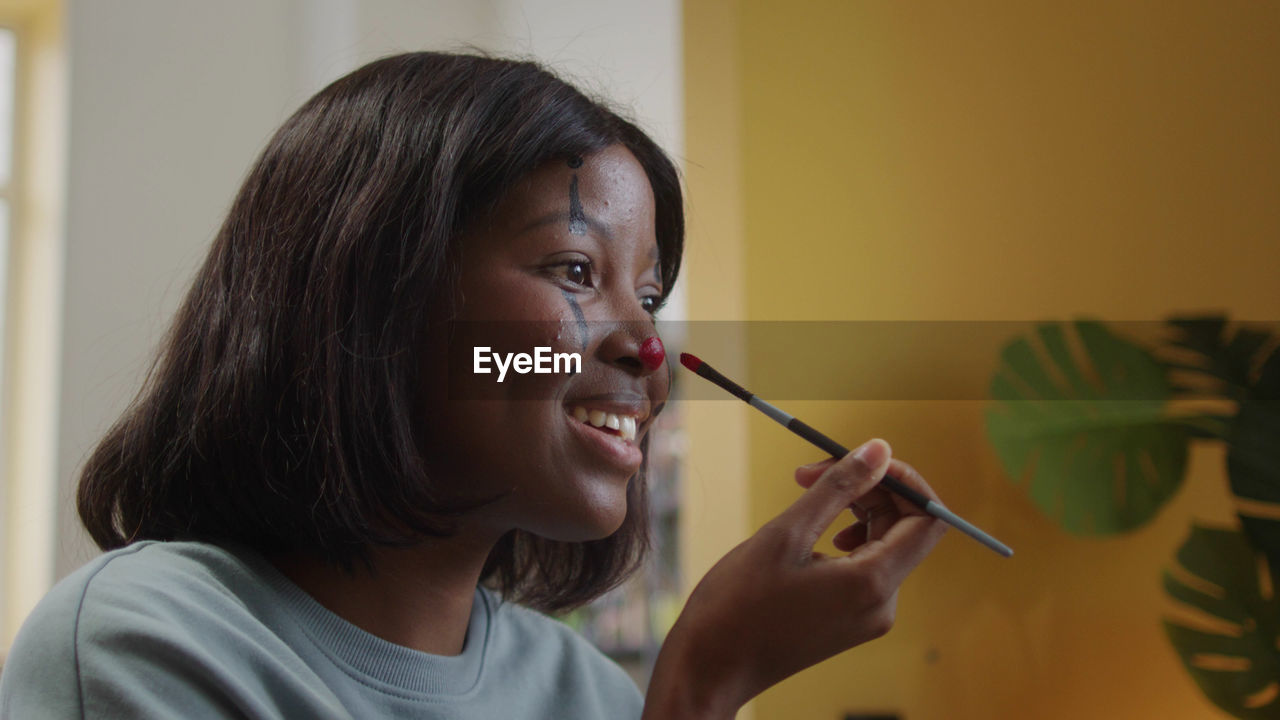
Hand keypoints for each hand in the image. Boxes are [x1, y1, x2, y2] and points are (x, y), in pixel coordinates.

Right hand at [643, 439, 946, 718]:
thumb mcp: (786, 534)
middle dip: (866, 489)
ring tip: (804, 495)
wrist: (711, 667)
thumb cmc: (738, 605)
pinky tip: (807, 533)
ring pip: (882, 544)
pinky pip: (864, 566)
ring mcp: (866, 615)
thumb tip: (880, 451)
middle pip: (903, 528)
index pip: (927, 520)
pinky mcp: (848, 620)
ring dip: (852, 509)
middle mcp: (881, 604)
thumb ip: (838, 488)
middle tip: (810, 470)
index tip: (861, 460)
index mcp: (872, 583)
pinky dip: (843, 537)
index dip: (904, 481)